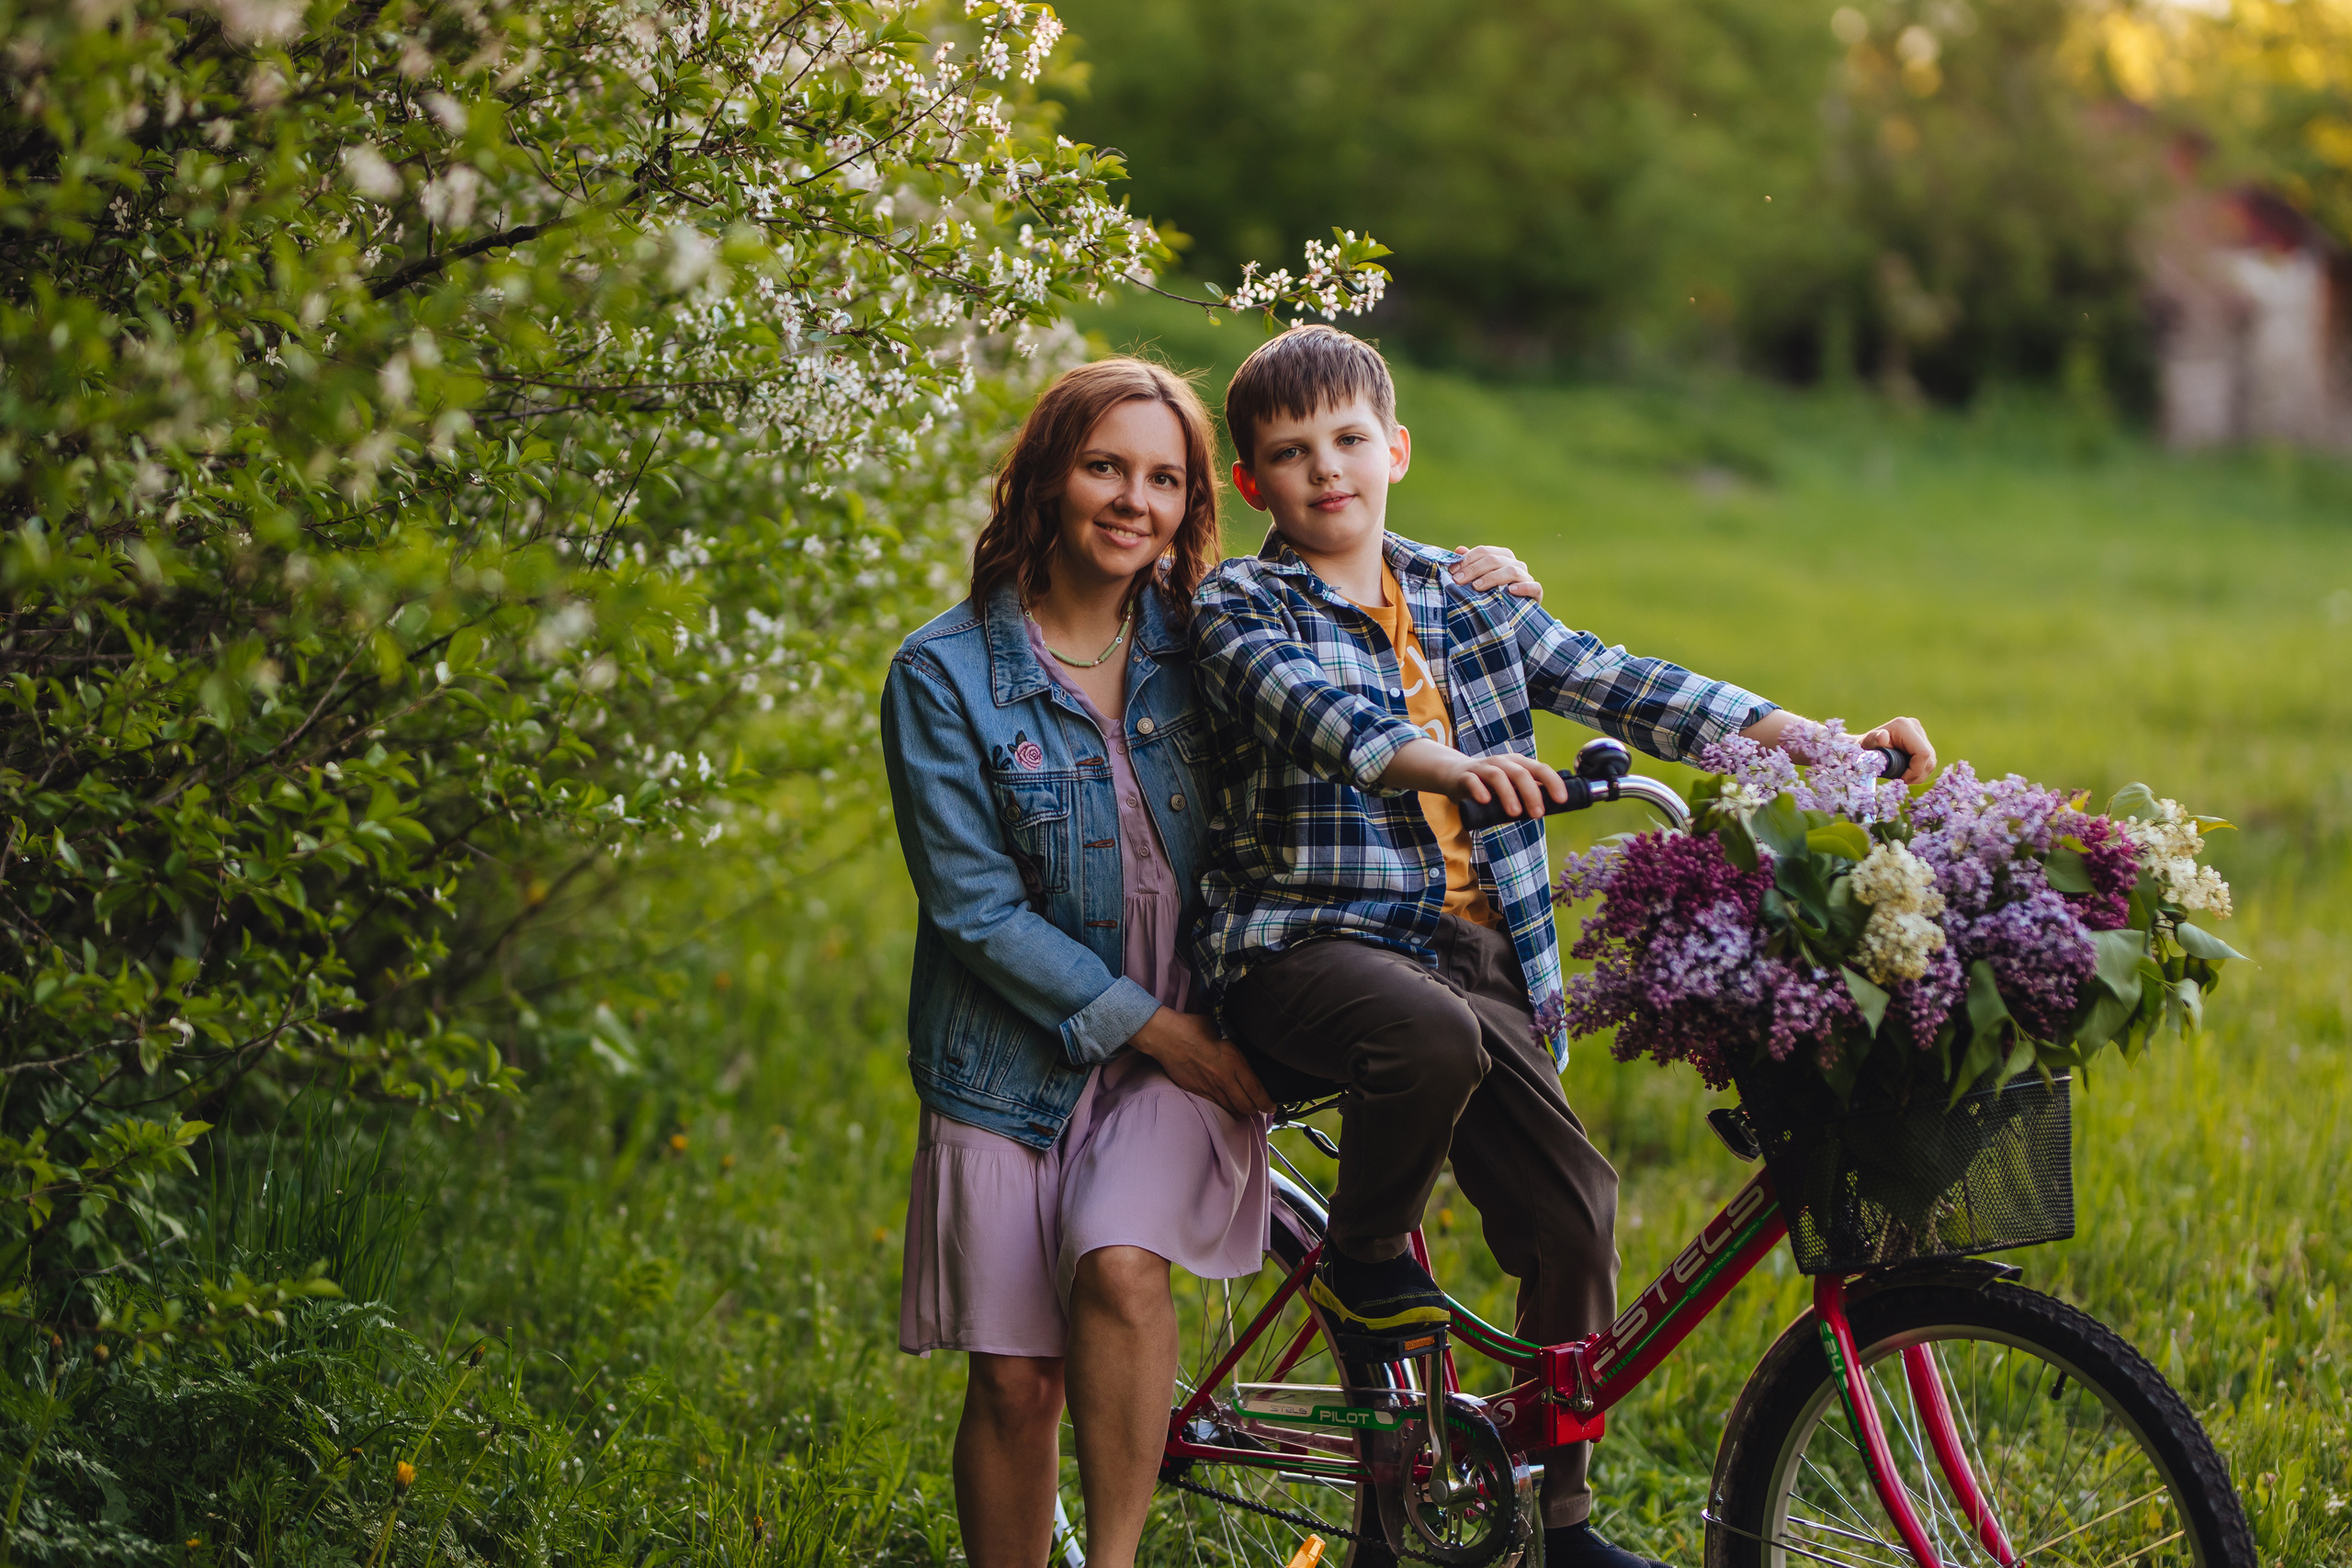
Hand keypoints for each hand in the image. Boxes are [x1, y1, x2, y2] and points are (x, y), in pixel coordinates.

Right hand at [1128, 1008, 1273, 1117]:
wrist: (1167, 1037)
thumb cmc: (1194, 1028)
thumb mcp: (1223, 1030)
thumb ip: (1235, 1044)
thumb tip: (1246, 1046)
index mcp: (1233, 1061)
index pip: (1255, 1090)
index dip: (1266, 1102)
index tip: (1271, 1106)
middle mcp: (1223, 1078)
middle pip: (1245, 1105)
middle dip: (1256, 1110)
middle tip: (1260, 1107)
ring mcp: (1209, 1087)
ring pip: (1231, 1109)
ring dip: (1240, 1111)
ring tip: (1245, 1108)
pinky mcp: (1196, 1091)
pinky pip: (1215, 1105)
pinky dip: (1225, 1108)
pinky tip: (1228, 1105)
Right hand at [1444, 747, 1567, 819]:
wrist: (1454, 774)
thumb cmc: (1489, 785)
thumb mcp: (1511, 786)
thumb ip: (1528, 794)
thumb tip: (1552, 808)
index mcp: (1518, 764)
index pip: (1539, 769)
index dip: (1552, 782)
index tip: (1561, 800)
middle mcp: (1502, 763)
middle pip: (1520, 773)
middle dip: (1531, 794)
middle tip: (1538, 814)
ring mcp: (1483, 768)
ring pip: (1497, 776)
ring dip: (1508, 794)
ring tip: (1515, 814)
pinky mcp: (1465, 776)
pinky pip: (1472, 781)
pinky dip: (1480, 790)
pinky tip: (1485, 801)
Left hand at [1450, 544, 1542, 600]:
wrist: (1510, 619)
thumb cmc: (1490, 597)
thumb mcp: (1477, 582)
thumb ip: (1469, 566)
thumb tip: (1459, 549)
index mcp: (1502, 557)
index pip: (1484, 551)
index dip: (1467, 560)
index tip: (1452, 572)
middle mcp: (1515, 564)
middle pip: (1494, 559)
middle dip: (1474, 569)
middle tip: (1458, 581)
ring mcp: (1526, 577)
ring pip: (1512, 570)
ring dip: (1493, 577)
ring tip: (1477, 587)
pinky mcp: (1536, 592)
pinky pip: (1534, 587)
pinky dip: (1523, 587)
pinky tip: (1511, 591)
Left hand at [1859, 716, 1935, 785]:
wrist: (1867, 746)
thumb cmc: (1865, 747)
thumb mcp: (1865, 745)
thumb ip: (1872, 740)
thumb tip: (1883, 736)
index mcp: (1904, 726)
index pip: (1922, 753)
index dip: (1915, 771)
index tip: (1901, 779)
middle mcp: (1916, 727)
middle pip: (1929, 759)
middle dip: (1916, 775)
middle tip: (1900, 781)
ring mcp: (1922, 735)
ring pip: (1931, 762)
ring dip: (1918, 775)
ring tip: (1902, 777)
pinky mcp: (1924, 743)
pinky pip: (1929, 763)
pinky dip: (1919, 772)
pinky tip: (1906, 773)